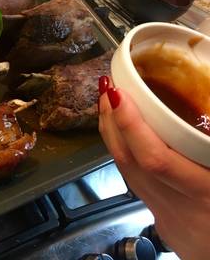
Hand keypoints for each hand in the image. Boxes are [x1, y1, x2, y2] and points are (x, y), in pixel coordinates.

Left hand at [98, 76, 209, 259]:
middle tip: (106, 88)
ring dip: (112, 133)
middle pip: (130, 161)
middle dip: (112, 121)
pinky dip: (123, 151)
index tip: (119, 94)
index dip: (132, 126)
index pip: (156, 160)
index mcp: (204, 196)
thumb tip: (205, 123)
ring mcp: (163, 214)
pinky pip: (132, 179)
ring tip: (108, 102)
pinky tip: (120, 134)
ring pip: (126, 170)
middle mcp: (177, 206)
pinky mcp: (158, 217)